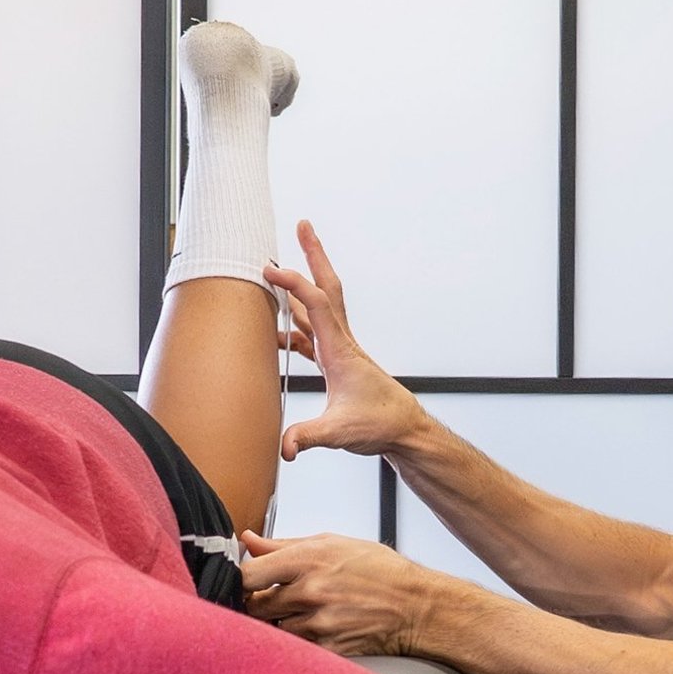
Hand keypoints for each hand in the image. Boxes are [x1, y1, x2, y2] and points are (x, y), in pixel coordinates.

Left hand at [239, 530, 438, 657]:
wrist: (417, 608)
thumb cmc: (380, 571)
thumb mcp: (333, 544)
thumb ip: (284, 545)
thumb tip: (248, 541)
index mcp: (309, 560)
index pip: (248, 574)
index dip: (241, 579)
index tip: (247, 581)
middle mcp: (311, 592)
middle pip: (254, 606)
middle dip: (257, 602)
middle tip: (271, 598)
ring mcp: (319, 623)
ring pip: (272, 629)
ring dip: (277, 623)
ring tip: (299, 612)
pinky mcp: (328, 649)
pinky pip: (294, 648)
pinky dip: (296, 640)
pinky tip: (313, 628)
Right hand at [265, 222, 427, 460]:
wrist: (404, 429)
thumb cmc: (380, 425)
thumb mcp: (341, 432)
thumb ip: (309, 437)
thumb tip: (285, 448)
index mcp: (340, 350)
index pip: (315, 304)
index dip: (293, 284)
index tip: (268, 270)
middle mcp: (340, 342)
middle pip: (326, 287)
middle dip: (314, 255)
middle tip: (304, 225)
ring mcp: (339, 350)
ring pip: (318, 306)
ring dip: (302, 285)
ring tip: (280, 270)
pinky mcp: (336, 363)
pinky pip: (312, 333)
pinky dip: (295, 324)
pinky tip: (279, 330)